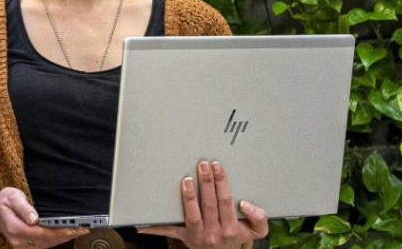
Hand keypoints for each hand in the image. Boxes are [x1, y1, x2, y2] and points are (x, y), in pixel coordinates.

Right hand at [0, 187, 89, 248]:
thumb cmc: (4, 202)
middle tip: (84, 228)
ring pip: (47, 245)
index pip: (42, 234)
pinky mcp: (26, 246)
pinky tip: (67, 233)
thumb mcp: (12, 197)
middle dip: (67, 235)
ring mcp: (21, 245)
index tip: (75, 228)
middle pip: (47, 241)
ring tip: (80, 230)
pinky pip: (44, 244)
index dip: (60, 232)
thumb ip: (23, 208)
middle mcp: (18, 241)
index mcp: (15, 228)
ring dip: (64, 238)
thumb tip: (34, 219)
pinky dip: (57, 239)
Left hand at [137, 161, 269, 248]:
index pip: (226, 202)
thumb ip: (259, 217)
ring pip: (192, 215)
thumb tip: (246, 203)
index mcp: (231, 228)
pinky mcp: (184, 237)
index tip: (217, 166)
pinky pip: (169, 231)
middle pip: (210, 204)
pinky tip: (142, 222)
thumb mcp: (255, 231)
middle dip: (206, 182)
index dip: (222, 184)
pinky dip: (155, 227)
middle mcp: (214, 232)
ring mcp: (197, 235)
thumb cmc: (235, 237)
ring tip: (186, 179)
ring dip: (189, 196)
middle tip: (202, 164)